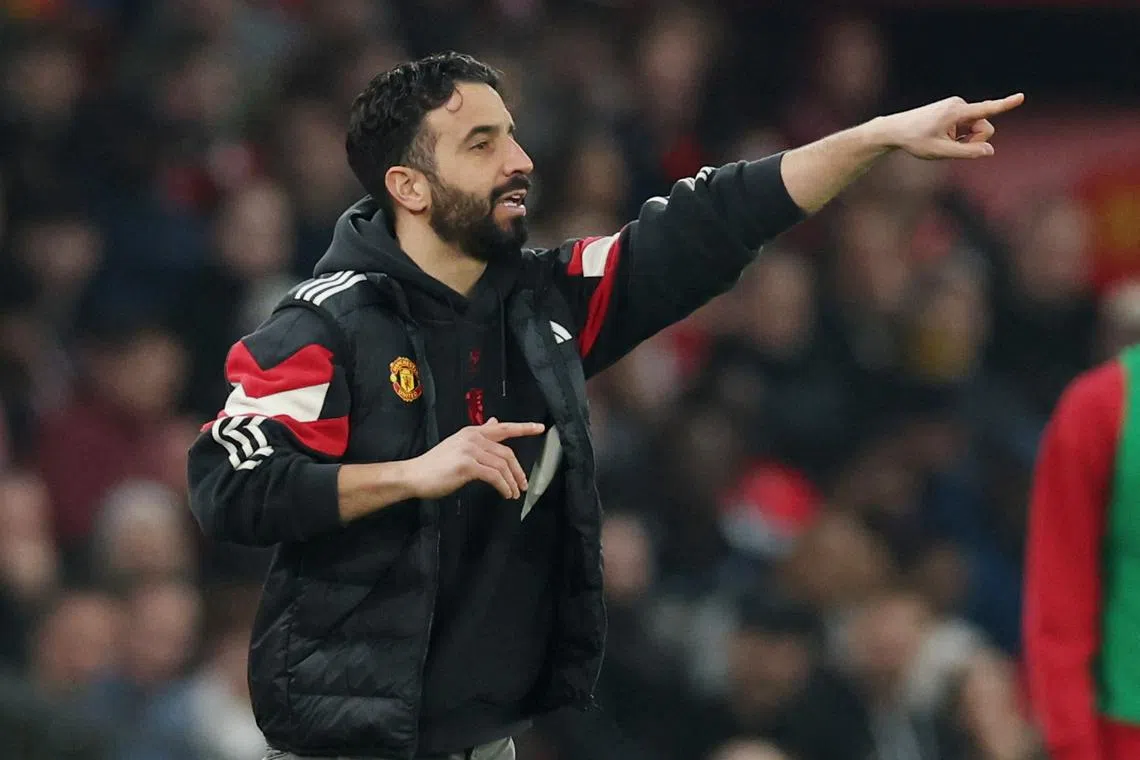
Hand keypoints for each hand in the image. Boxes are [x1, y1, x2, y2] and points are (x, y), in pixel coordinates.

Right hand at [405, 418, 544, 500]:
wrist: (415, 475)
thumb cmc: (436, 464)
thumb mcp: (459, 444)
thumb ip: (479, 435)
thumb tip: (494, 422)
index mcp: (472, 432)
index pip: (503, 427)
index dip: (523, 427)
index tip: (540, 428)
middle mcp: (473, 438)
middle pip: (507, 452)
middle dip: (519, 470)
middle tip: (524, 484)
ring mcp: (470, 451)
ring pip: (502, 465)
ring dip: (512, 482)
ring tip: (514, 493)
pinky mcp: (467, 465)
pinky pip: (494, 476)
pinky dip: (503, 486)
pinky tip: (505, 494)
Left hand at [880, 93, 1024, 159]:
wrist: (895, 130)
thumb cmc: (915, 141)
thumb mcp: (940, 152)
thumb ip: (966, 153)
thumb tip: (990, 151)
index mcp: (956, 112)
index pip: (986, 109)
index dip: (1005, 104)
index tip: (1021, 96)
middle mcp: (959, 105)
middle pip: (984, 127)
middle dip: (974, 141)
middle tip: (952, 147)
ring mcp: (956, 106)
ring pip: (976, 128)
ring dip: (965, 139)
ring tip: (943, 141)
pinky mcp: (953, 110)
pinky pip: (967, 126)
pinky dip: (959, 136)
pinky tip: (942, 137)